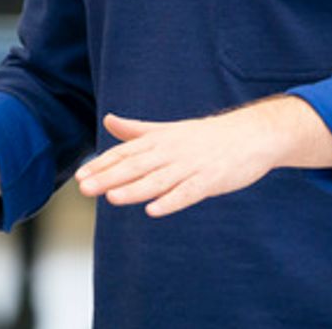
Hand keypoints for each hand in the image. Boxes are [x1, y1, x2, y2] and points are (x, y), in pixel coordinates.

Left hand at [74, 110, 283, 217]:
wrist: (251, 134)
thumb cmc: (207, 136)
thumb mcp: (168, 130)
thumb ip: (137, 130)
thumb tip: (108, 120)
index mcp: (160, 140)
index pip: (126, 153)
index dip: (102, 164)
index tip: (80, 175)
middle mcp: (171, 151)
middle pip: (137, 166)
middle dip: (110, 177)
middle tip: (85, 188)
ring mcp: (191, 166)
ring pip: (158, 180)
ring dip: (135, 190)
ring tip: (112, 198)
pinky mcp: (210, 180)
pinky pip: (188, 192)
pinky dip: (171, 201)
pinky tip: (154, 211)